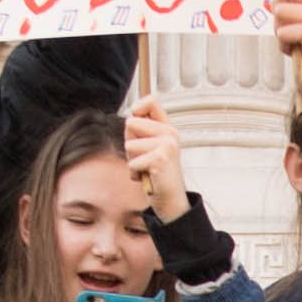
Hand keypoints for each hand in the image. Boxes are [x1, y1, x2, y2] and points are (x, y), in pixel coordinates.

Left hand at [122, 97, 189, 226]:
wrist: (172, 200)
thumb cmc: (158, 175)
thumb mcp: (151, 148)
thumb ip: (142, 131)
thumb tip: (131, 115)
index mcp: (167, 127)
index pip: (150, 101)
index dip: (137, 108)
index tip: (136, 121)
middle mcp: (170, 133)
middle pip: (130, 124)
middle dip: (130, 144)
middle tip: (144, 158)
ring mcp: (167, 145)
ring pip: (129, 145)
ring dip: (133, 161)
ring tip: (147, 168)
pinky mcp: (160, 159)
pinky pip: (132, 162)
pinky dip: (135, 174)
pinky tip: (148, 177)